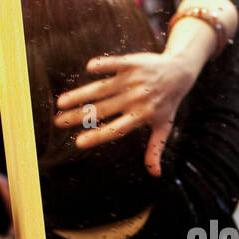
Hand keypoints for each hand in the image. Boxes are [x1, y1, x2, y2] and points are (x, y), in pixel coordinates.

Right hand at [53, 52, 200, 175]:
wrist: (180, 72)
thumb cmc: (168, 103)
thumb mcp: (164, 127)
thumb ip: (155, 149)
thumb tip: (155, 174)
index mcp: (140, 116)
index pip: (115, 129)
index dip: (97, 136)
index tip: (79, 142)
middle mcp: (135, 99)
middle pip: (103, 109)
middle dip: (79, 116)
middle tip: (59, 121)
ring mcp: (133, 81)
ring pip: (103, 88)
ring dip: (81, 94)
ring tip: (61, 102)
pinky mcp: (132, 63)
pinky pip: (116, 64)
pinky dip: (104, 65)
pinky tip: (89, 68)